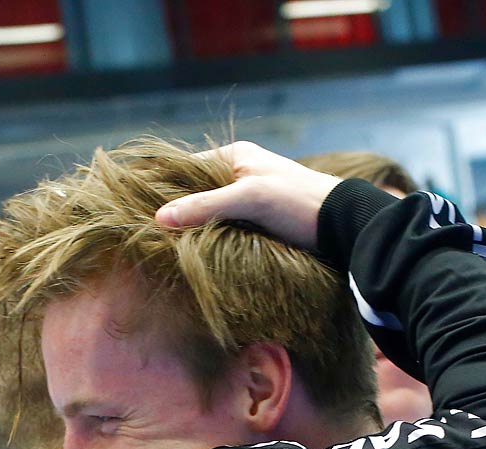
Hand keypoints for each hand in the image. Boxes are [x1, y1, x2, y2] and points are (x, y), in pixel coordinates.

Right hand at [154, 141, 342, 250]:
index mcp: (236, 156)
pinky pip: (227, 229)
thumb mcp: (250, 197)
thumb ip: (206, 205)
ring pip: (211, 214)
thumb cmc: (298, 201)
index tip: (143, 212)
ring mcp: (250, 200)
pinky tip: (200, 255)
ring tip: (170, 250)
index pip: (186, 169)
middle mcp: (240, 174)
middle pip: (197, 193)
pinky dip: (214, 240)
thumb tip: (159, 218)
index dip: (165, 189)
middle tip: (153, 237)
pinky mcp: (260, 223)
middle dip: (179, 213)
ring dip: (197, 230)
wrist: (343, 224)